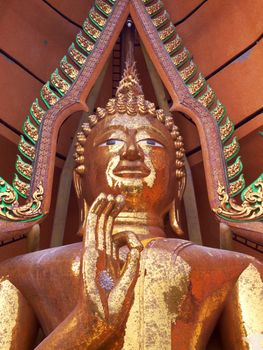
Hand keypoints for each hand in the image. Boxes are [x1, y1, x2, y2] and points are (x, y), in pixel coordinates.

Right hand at [81, 193, 142, 325]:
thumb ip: (133, 262)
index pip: (116, 238)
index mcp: (111, 260)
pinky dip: (97, 213)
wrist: (102, 318)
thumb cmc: (115, 305)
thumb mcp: (130, 280)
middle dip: (113, 211)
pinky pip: (93, 228)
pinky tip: (102, 201)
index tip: (137, 245)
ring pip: (98, 223)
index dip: (126, 233)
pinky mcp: (89, 252)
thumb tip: (137, 246)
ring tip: (110, 194)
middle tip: (119, 197)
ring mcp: (94, 251)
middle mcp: (101, 253)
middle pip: (106, 226)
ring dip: (104, 208)